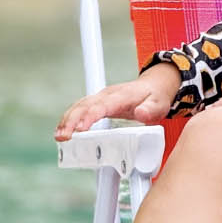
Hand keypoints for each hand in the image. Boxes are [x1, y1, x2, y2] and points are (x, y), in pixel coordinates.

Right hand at [55, 63, 181, 140]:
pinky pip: (80, 108)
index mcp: (121, 96)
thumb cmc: (156, 97)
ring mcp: (101, 97)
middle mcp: (107, 95)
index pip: (102, 106)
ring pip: (79, 106)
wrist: (154, 86)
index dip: (89, 116)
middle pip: (84, 105)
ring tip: (60, 136)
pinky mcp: (97, 102)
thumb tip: (140, 114)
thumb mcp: (159, 104)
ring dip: (67, 120)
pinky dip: (69, 118)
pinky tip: (63, 130)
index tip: (80, 129)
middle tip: (64, 137)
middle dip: (71, 120)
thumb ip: (150, 109)